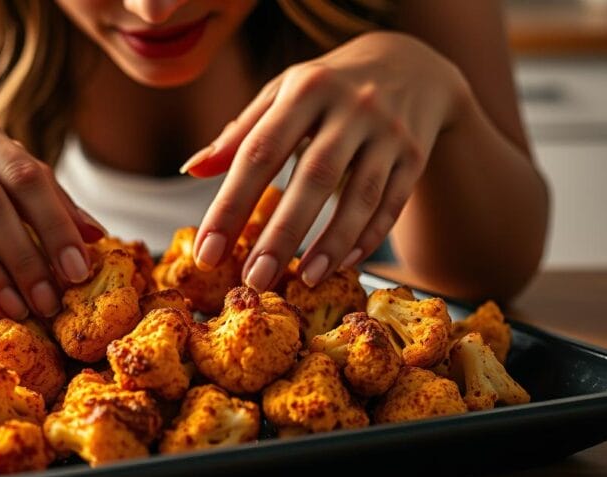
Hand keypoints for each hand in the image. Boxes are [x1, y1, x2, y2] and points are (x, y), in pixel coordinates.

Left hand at [186, 32, 468, 289]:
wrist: (410, 66)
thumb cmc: (326, 90)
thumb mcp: (282, 96)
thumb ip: (240, 134)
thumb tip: (191, 168)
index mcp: (306, 88)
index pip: (260, 151)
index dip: (231, 204)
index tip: (208, 252)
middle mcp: (352, 107)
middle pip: (314, 176)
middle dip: (283, 232)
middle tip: (255, 279)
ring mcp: (389, 132)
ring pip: (362, 195)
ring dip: (331, 243)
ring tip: (302, 280)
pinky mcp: (415, 155)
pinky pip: (391, 204)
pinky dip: (367, 237)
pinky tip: (342, 264)